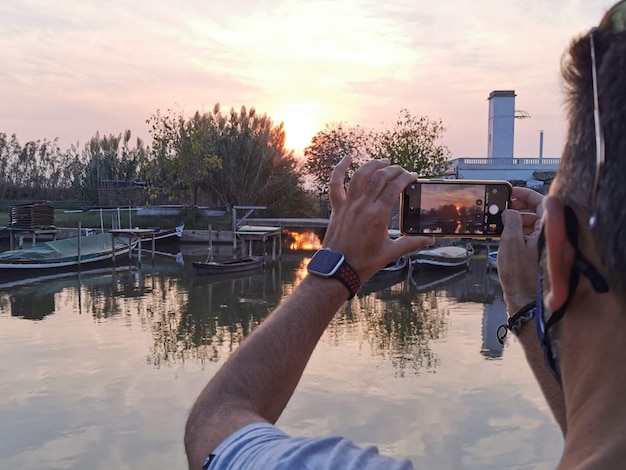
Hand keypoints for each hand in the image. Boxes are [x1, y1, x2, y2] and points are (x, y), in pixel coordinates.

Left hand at [323, 157, 432, 282]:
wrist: (339, 269)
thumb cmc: (364, 262)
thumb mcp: (391, 253)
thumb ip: (411, 243)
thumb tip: (430, 240)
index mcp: (378, 215)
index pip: (394, 188)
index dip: (406, 178)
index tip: (413, 176)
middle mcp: (363, 206)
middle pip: (380, 178)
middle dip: (393, 170)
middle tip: (401, 171)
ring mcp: (348, 205)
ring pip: (360, 176)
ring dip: (373, 165)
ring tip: (383, 161)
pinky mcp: (337, 207)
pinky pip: (336, 184)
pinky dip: (339, 169)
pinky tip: (346, 158)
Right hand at [498, 187, 543, 313]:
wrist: (524, 300)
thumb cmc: (520, 275)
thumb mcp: (510, 242)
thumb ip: (511, 221)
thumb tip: (510, 211)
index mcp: (547, 229)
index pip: (541, 202)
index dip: (525, 194)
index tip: (511, 192)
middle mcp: (550, 236)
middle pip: (537, 213)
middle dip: (520, 208)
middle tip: (503, 207)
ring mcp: (545, 246)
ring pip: (533, 226)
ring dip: (518, 221)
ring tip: (501, 222)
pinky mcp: (539, 256)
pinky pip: (530, 237)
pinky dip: (519, 233)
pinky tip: (506, 236)